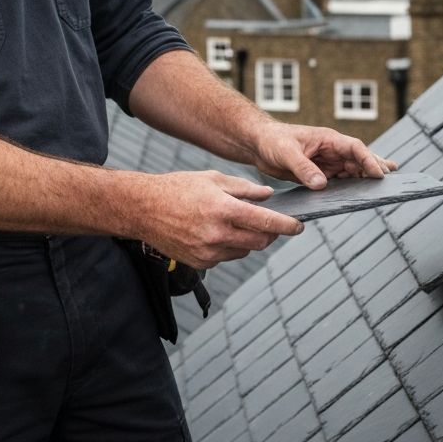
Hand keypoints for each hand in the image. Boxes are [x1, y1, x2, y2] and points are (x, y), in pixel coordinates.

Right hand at [136, 170, 303, 268]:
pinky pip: (226, 257)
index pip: (265, 221)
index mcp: (222, 209)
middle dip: (271, 233)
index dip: (287, 225)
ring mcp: (208, 252)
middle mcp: (217, 234)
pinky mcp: (200, 263)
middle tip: (272, 223)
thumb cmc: (176, 188)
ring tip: (237, 223)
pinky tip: (217, 231)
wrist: (143, 208)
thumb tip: (268, 196)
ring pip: (244, 251)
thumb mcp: (212, 178)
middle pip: (260, 241)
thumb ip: (243, 188)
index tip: (299, 226)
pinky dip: (230, 246)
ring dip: (249, 239)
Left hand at [250, 122, 397, 188]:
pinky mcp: (320, 174)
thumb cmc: (272, 140)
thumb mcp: (286, 153)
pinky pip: (340, 182)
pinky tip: (362, 196)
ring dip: (367, 181)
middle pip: (360, 160)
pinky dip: (352, 188)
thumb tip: (322, 185)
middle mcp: (331, 150)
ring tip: (385, 192)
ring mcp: (327, 163)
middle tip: (391, 185)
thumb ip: (303, 168)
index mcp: (327, 139)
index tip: (380, 174)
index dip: (369, 160)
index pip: (355, 148)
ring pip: (353, 172)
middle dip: (376, 170)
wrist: (258, 145)